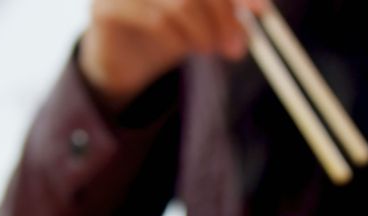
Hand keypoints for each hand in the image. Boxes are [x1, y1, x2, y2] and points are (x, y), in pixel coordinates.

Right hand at [79, 0, 265, 111]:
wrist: (122, 57)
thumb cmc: (170, 28)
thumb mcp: (207, 18)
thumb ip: (232, 12)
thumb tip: (262, 12)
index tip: (261, 12)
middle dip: (225, 15)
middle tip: (238, 46)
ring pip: (180, 2)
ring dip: (204, 32)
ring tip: (211, 50)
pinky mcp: (106, 7)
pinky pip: (155, 20)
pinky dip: (178, 39)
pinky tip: (184, 48)